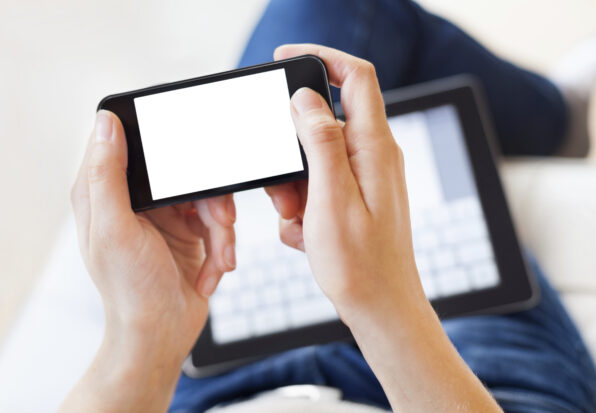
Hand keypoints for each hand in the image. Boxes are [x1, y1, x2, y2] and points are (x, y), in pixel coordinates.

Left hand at [64, 110, 235, 411]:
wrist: (162, 334)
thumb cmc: (130, 290)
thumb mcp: (116, 229)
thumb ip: (108, 175)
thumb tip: (104, 122)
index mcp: (107, 192)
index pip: (134, 147)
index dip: (165, 146)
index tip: (192, 157)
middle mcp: (136, 200)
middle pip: (186, 173)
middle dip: (212, 203)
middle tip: (222, 224)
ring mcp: (166, 216)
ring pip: (209, 198)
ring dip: (222, 231)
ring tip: (221, 259)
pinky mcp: (191, 232)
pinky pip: (219, 223)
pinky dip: (222, 247)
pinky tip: (216, 270)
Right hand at [266, 44, 424, 322]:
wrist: (381, 308)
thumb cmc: (360, 264)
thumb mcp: (331, 200)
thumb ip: (320, 143)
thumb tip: (306, 100)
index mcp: (374, 148)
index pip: (355, 77)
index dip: (322, 57)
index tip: (286, 58)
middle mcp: (375, 156)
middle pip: (325, 124)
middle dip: (294, 152)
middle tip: (285, 195)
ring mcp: (367, 177)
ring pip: (317, 160)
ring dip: (296, 188)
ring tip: (300, 223)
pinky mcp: (358, 197)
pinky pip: (321, 185)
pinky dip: (306, 207)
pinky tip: (309, 235)